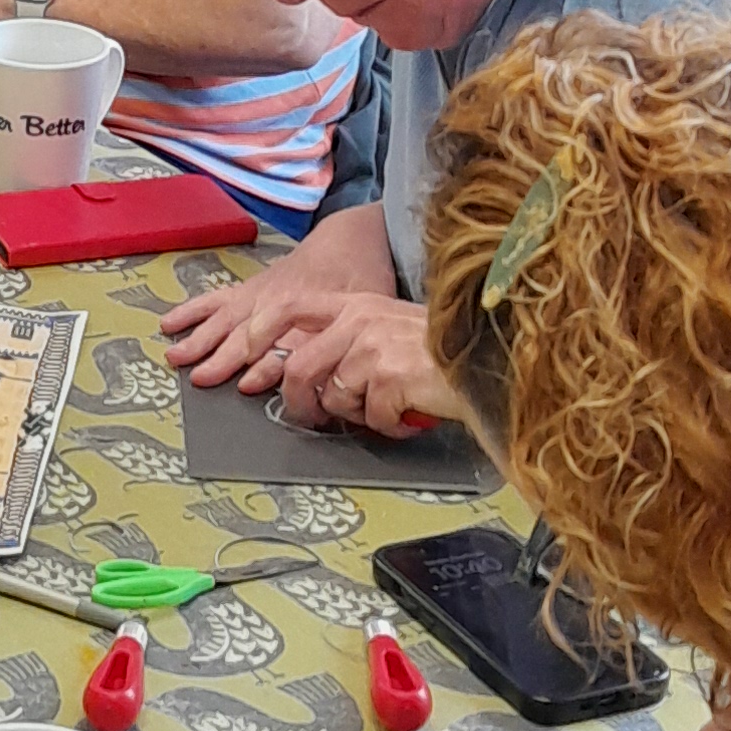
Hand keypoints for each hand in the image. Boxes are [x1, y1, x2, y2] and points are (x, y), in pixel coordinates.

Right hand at [163, 206, 395, 382]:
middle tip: (199, 377)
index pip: (281, 344)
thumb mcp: (361, 309)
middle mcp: (273, 302)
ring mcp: (257, 294)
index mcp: (303, 309)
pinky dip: (193, 311)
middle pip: (245, 333)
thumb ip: (332, 338)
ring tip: (175, 355)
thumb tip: (304, 371)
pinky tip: (170, 323)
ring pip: (224, 317)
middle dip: (221, 356)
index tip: (247, 385)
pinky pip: (215, 299)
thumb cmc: (361, 277)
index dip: (265, 366)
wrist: (353, 236)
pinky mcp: (248, 288)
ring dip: (200, 337)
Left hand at [261, 292, 454, 436]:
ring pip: (334, 398)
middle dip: (301, 405)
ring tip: (388, 407)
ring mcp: (373, 347)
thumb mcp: (386, 328)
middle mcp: (359, 319)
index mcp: (355, 304)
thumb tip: (308, 377)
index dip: (258, 332)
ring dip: (358, 415)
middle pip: (298, 368)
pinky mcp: (389, 376)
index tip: (243, 355)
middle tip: (316, 420)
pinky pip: (369, 417)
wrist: (486, 360)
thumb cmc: (439, 352)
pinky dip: (389, 426)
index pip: (289, 306)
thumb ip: (346, 341)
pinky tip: (409, 413)